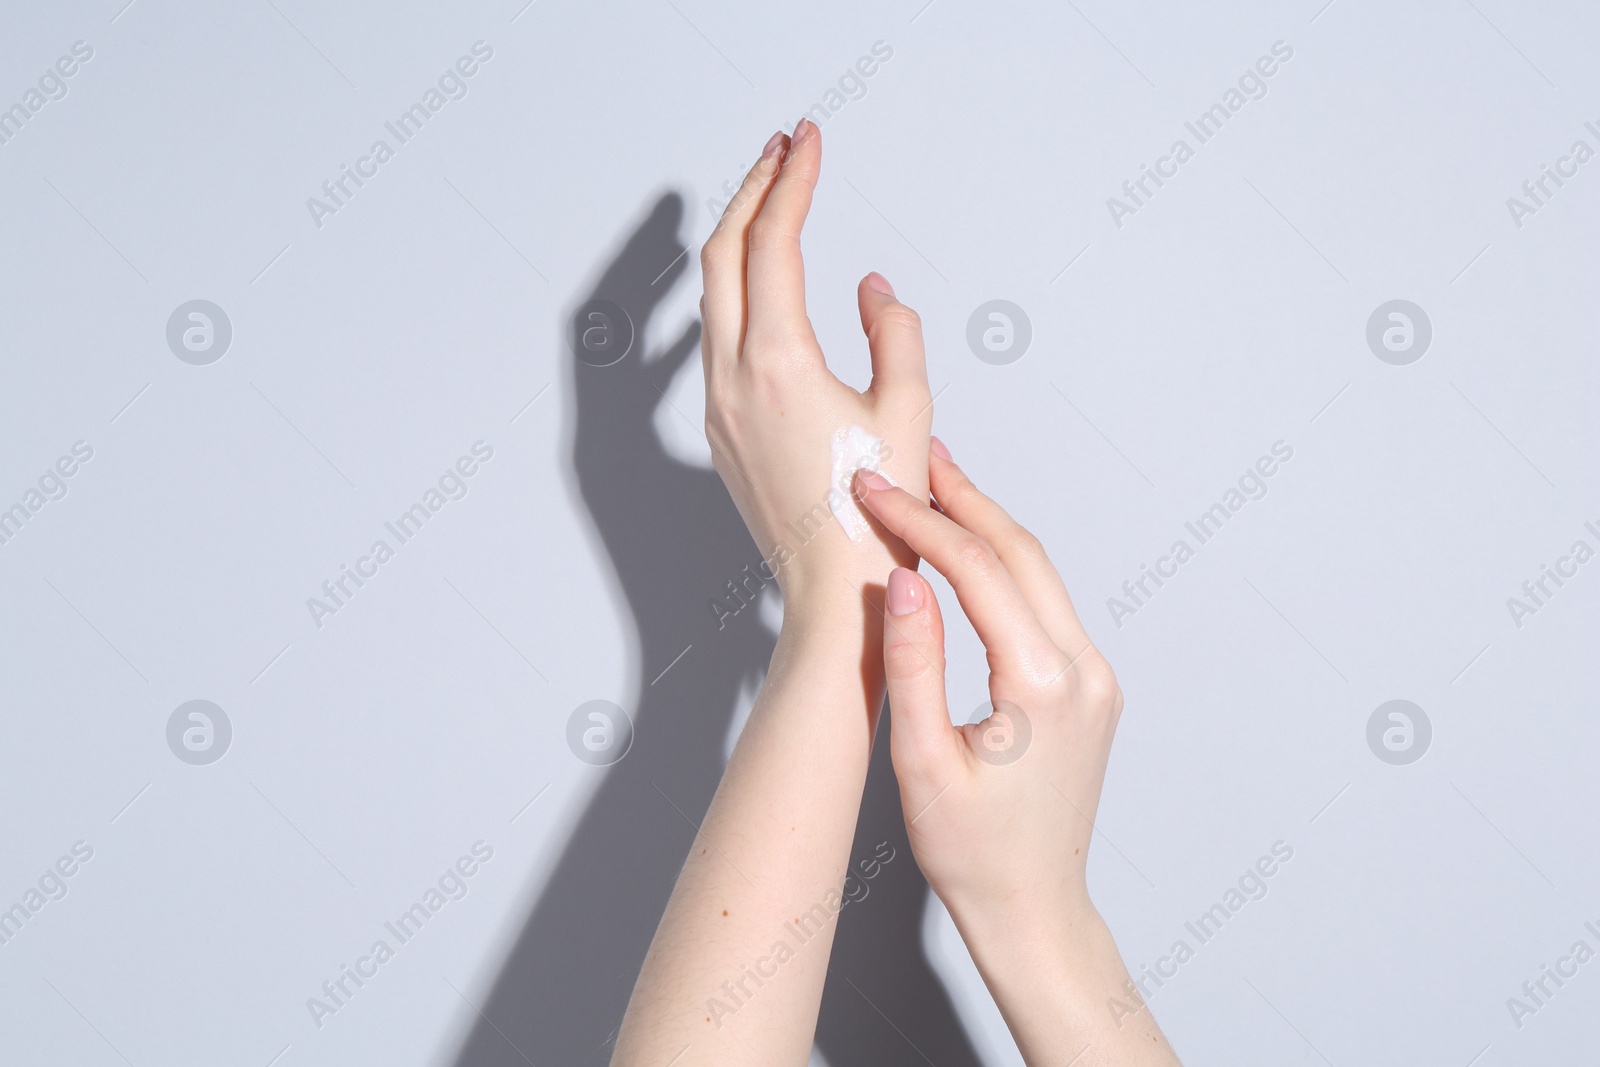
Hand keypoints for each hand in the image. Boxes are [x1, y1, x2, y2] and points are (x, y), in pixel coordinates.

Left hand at [700, 120, 932, 611]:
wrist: (835, 589)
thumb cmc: (878, 512)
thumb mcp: (910, 409)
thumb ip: (896, 331)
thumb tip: (871, 288)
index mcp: (778, 362)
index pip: (773, 242)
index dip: (792, 180)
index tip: (808, 139)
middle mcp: (732, 377)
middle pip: (723, 254)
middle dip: (752, 190)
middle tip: (782, 149)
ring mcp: (718, 406)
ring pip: (712, 297)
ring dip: (739, 240)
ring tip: (772, 201)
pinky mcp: (720, 430)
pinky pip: (716, 340)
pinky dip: (736, 292)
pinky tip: (762, 285)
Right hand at [853, 441, 1123, 929]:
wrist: (1033, 908)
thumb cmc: (971, 852)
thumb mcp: (920, 763)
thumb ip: (912, 666)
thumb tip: (902, 581)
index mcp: (1043, 686)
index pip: (978, 571)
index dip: (921, 521)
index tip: (872, 490)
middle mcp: (1084, 671)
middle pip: (1020, 553)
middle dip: (961, 499)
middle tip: (910, 457)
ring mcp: (1096, 677)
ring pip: (1038, 572)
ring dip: (985, 525)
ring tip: (934, 483)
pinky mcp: (1090, 687)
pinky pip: (1046, 603)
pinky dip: (1004, 565)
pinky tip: (969, 549)